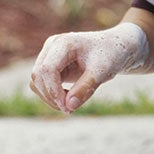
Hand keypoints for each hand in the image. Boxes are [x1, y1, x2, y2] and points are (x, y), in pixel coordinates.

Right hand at [29, 22, 148, 113]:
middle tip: (71, 110)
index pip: (47, 69)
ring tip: (72, 105)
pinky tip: (69, 98)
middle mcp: (52, 46)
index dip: (54, 91)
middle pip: (38, 76)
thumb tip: (68, 106)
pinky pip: (42, 84)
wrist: (116, 48)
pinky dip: (52, 95)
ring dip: (50, 97)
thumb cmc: (112, 55)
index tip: (67, 107)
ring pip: (37, 82)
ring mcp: (49, 55)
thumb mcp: (103, 71)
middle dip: (52, 96)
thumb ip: (86, 87)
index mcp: (64, 43)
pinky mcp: (50, 65)